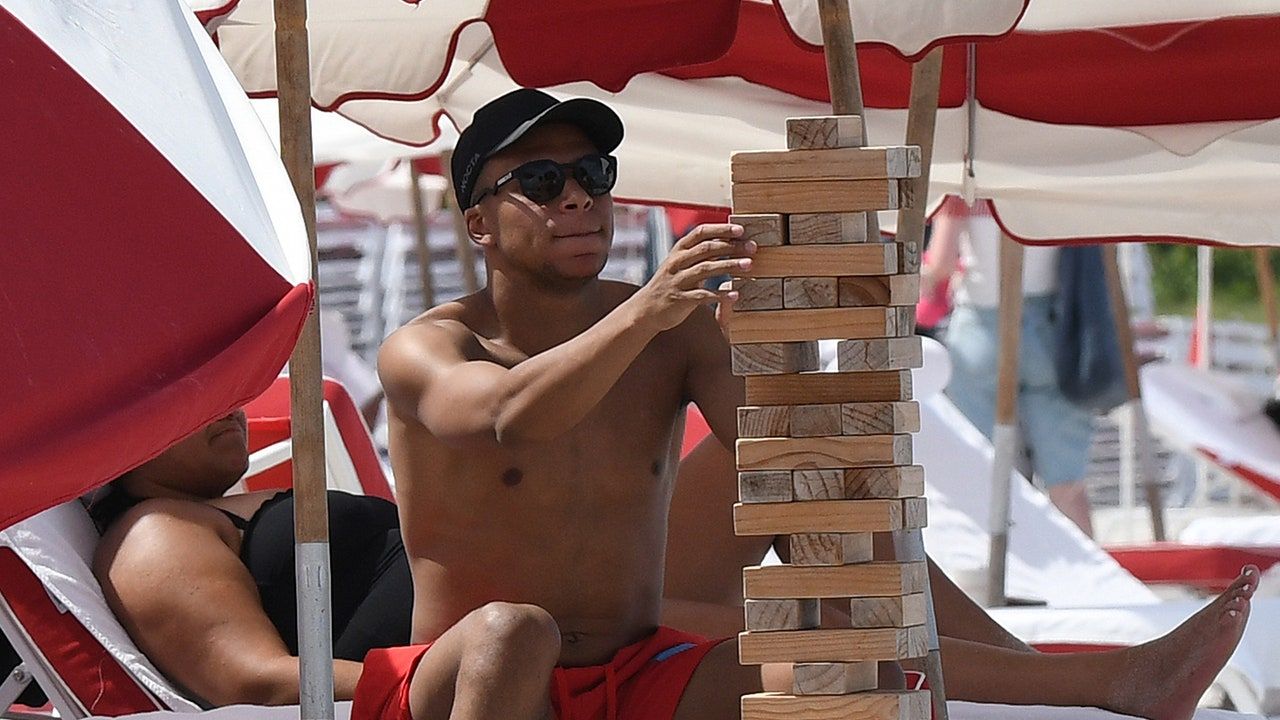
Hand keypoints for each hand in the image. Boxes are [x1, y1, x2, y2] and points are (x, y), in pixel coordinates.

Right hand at [632, 224, 754, 331]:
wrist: (646, 309)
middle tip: (752, 247)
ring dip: (729, 265)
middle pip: (707, 249)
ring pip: (705, 269)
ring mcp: (677, 280)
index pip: (701, 233)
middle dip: (731, 246)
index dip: (721, 229)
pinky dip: (719, 295)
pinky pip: (702, 296)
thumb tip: (726, 239)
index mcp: (679, 251)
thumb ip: (700, 253)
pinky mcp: (679, 299)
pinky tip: (734, 295)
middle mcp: (677, 262)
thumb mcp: (681, 264)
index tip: (741, 230)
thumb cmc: (671, 284)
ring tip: (749, 265)